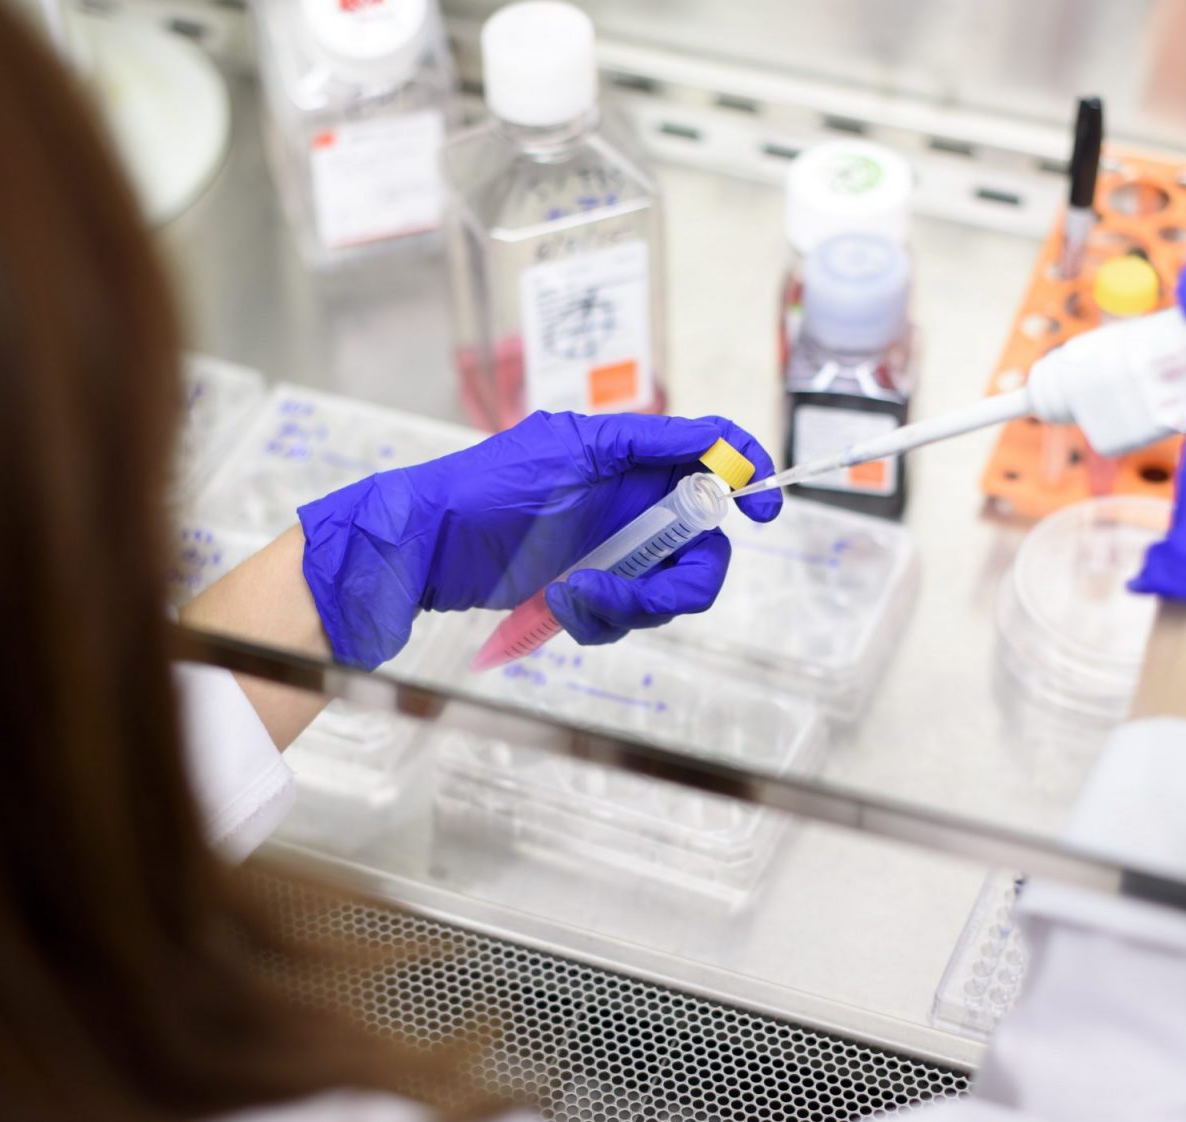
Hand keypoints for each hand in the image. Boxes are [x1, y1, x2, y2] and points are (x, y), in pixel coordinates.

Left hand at [298, 412, 781, 668]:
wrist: (424, 548)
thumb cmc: (486, 486)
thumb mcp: (568, 450)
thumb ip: (645, 443)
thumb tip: (712, 437)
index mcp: (630, 458)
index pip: (709, 455)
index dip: (746, 476)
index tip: (761, 509)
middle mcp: (628, 503)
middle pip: (701, 545)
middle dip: (681, 578)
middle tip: (647, 594)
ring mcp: (609, 549)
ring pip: (666, 590)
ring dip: (628, 605)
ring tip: (573, 600)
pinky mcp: (587, 589)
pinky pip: (624, 617)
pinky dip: (598, 620)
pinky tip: (558, 609)